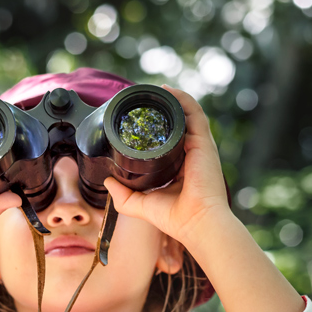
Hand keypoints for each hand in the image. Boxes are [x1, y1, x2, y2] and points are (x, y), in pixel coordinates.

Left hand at [103, 85, 231, 247]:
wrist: (197, 222)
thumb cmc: (176, 218)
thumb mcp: (142, 204)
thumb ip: (124, 196)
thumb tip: (107, 182)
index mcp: (181, 167)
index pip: (170, 141)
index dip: (157, 128)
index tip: (140, 118)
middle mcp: (192, 154)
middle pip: (179, 124)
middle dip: (163, 109)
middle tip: (144, 100)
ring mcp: (200, 147)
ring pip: (187, 114)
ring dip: (172, 99)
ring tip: (155, 90)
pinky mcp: (204, 142)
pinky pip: (194, 113)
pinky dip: (182, 99)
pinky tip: (168, 91)